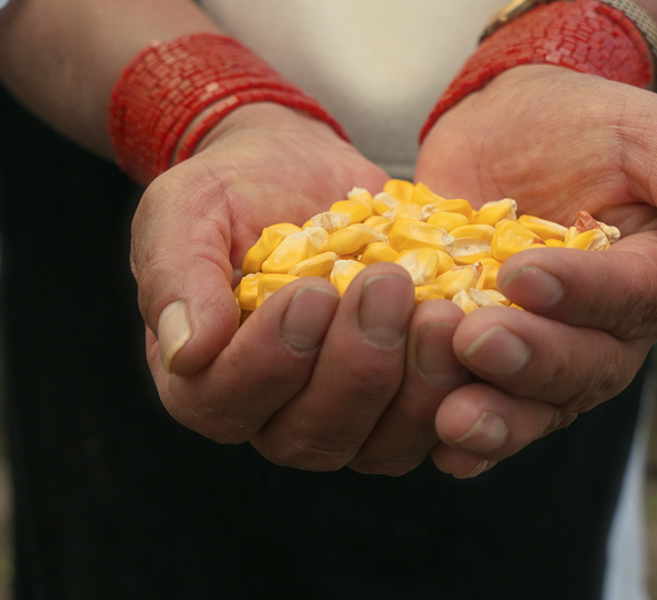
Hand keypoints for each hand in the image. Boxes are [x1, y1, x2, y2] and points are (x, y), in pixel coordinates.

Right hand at [131, 104, 469, 474]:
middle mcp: (274, 413)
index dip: (269, 360)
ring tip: (441, 313)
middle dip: (357, 367)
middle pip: (312, 435)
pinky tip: (478, 337)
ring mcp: (347, 416)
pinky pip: (438, 424)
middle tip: (389, 286)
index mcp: (206, 377)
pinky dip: (463, 391)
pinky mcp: (404, 400)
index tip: (310, 291)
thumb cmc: (236, 189)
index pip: (224, 403)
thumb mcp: (188, 207)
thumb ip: (178, 273)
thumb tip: (184, 350)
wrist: (303, 171)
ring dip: (416, 387)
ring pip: (381, 446)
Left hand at [415, 66, 656, 476]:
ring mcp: (549, 351)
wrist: (500, 132)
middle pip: (587, 367)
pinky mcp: (491, 362)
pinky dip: (470, 437)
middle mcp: (609, 331)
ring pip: (540, 404)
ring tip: (453, 421)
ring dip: (500, 418)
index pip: (636, 298)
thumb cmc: (581, 126)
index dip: (584, 294)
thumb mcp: (645, 137)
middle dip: (533, 360)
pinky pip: (490, 406)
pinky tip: (445, 452)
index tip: (523, 275)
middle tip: (475, 339)